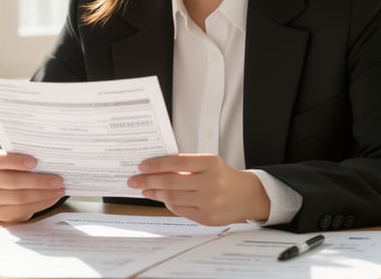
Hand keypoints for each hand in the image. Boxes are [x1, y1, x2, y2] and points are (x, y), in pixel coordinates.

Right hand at [0, 149, 64, 221]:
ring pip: (19, 197)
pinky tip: (52, 198)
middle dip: (39, 181)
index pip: (0, 160)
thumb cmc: (14, 167)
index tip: (35, 162)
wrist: (3, 185)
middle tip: (58, 180)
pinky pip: (22, 210)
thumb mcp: (16, 157)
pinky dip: (40, 204)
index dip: (17, 161)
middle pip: (13, 181)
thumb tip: (52, 160)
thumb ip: (27, 157)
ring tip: (59, 189)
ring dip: (43, 194)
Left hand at [127, 154, 269, 225]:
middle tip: (133, 180)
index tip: (142, 166)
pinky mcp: (206, 218)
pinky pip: (180, 210)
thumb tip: (156, 168)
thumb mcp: (209, 163)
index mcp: (211, 164)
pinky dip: (168, 203)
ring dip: (155, 193)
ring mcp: (209, 202)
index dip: (157, 164)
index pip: (177, 162)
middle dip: (148, 181)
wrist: (246, 196)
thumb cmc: (223, 176)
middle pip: (171, 182)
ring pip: (173, 198)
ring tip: (145, 189)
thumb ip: (186, 165)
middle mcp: (211, 183)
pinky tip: (162, 198)